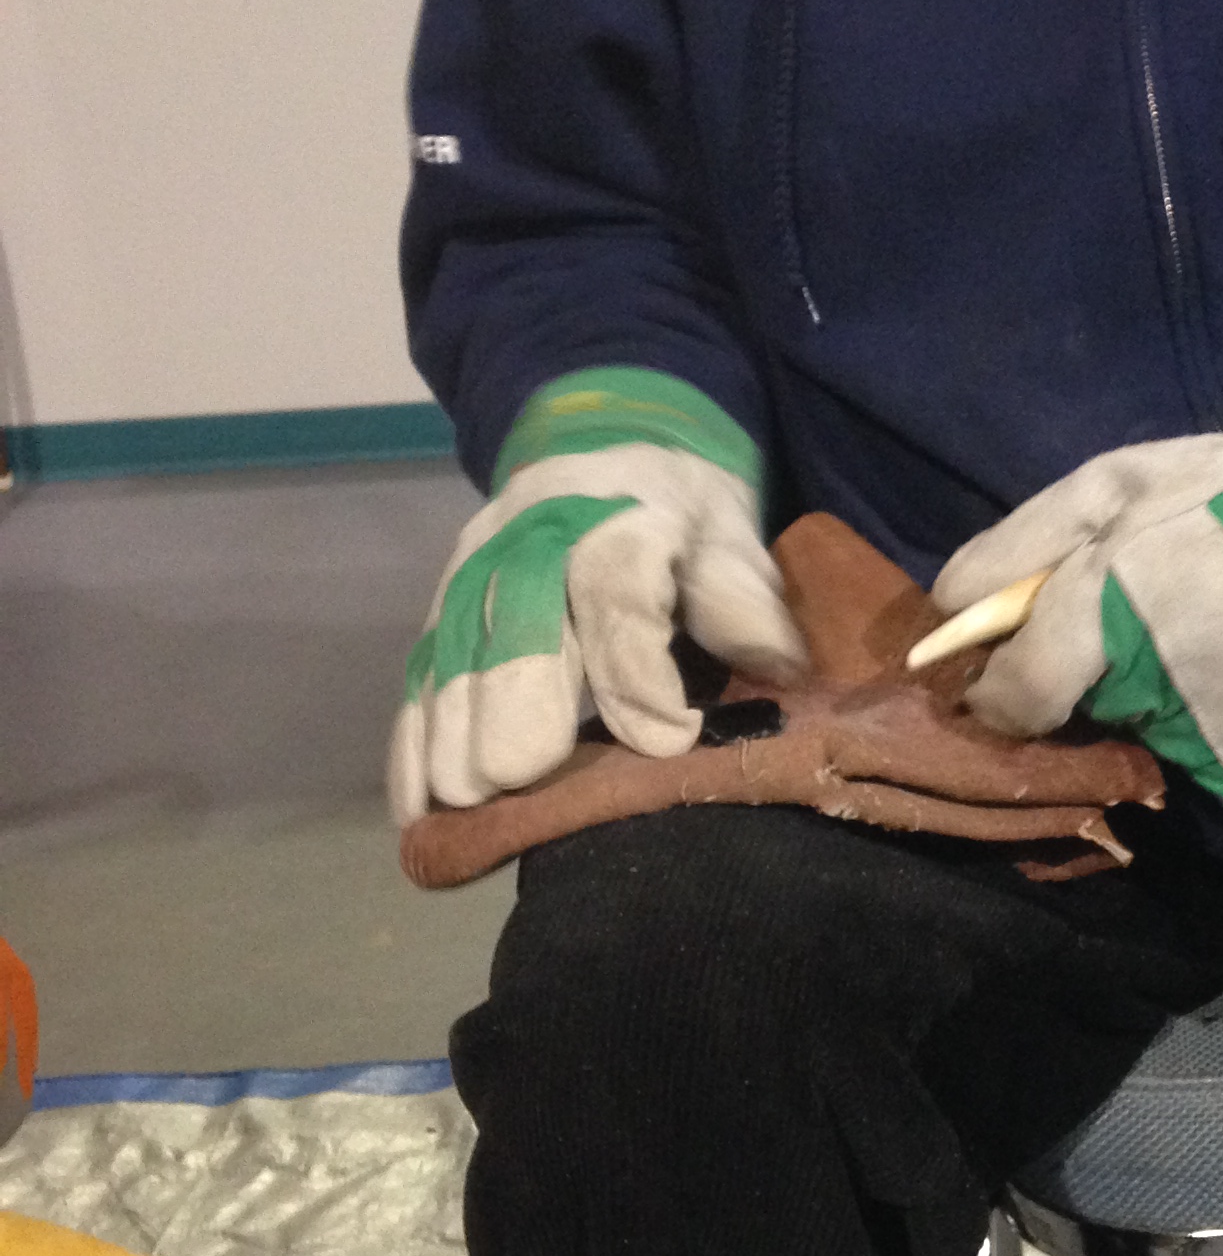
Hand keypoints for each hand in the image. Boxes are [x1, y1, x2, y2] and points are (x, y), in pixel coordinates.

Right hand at [388, 369, 803, 821]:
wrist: (609, 447)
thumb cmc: (683, 515)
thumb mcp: (730, 536)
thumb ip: (743, 599)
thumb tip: (779, 668)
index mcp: (617, 517)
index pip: (619, 589)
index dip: (636, 665)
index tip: (661, 740)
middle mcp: (532, 539)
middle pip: (516, 617)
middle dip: (513, 696)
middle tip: (512, 776)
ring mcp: (476, 571)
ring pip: (456, 646)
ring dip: (449, 726)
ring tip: (454, 803)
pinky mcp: (444, 607)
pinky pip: (422, 672)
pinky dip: (411, 740)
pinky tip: (413, 808)